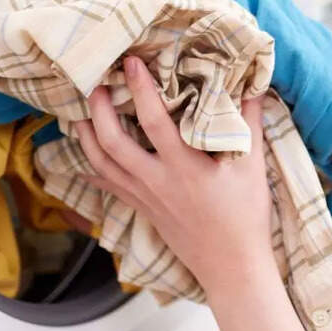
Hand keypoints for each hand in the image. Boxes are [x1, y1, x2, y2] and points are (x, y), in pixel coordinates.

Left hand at [71, 55, 274, 292]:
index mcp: (184, 167)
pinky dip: (92, 167)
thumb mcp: (252, 168)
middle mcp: (157, 181)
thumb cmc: (245, 217)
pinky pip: (108, 185)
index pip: (154, 120)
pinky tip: (83, 155)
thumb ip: (248, 123)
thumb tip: (252, 85)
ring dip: (86, 136)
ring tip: (79, 112)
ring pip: (102, 164)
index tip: (131, 63)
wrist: (232, 267)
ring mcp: (145, 197)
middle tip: (95, 84)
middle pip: (112, 143)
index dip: (140, 89)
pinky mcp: (142, 209)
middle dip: (98, 111)